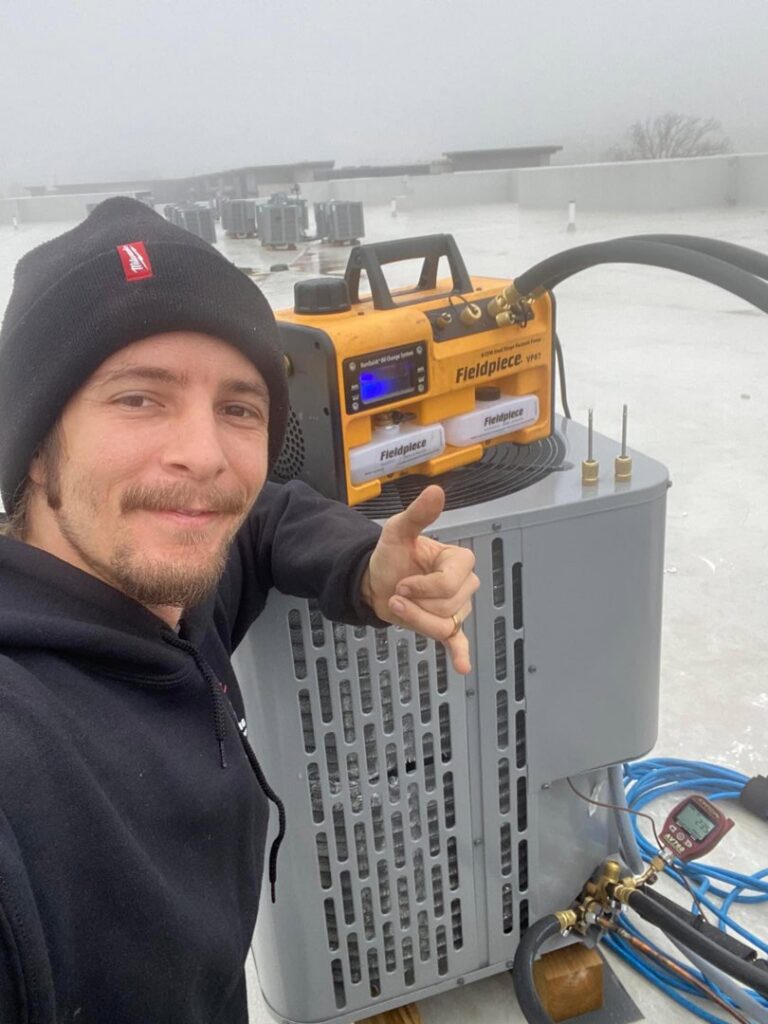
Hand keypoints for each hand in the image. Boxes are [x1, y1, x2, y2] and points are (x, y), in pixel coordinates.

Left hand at [361, 485, 478, 674]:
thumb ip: (418, 514)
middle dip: (416, 604)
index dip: (422, 587)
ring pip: (443, 625)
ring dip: (415, 620)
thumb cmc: (390, 556)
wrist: (374, 582)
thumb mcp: (398, 532)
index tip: (403, 582)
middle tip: (398, 593)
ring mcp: (457, 608)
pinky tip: (462, 666)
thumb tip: (435, 491)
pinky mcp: (446, 626)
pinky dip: (461, 654)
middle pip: (447, 607)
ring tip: (399, 607)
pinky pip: (458, 641)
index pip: (449, 584)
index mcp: (459, 560)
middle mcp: (464, 585)